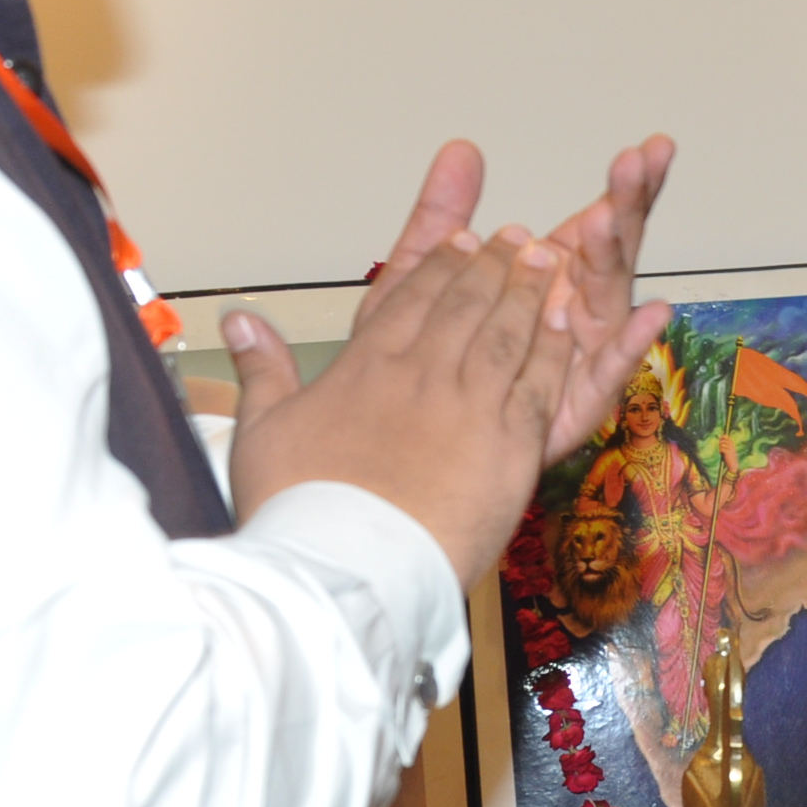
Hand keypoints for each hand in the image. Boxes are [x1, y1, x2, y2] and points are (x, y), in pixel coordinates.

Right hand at [220, 230, 576, 585]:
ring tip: (547, 262)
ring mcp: (469, 408)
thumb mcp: (261, 431)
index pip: (412, 296)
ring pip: (507, 332)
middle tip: (518, 238)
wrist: (344, 568)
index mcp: (366, 367)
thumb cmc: (299, 511)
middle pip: (466, 303)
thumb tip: (239, 321)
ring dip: (529, 292)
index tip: (462, 240)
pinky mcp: (508, 447)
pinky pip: (539, 384)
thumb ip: (260, 368)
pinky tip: (567, 325)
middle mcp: (422, 375)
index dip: (442, 262)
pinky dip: (554, 349)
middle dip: (494, 264)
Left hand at [356, 137, 677, 471]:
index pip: (602, 222)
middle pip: (614, 252)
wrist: (411, 450)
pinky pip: (605, 375)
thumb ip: (446, 212)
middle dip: (631, 205)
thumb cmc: (429, 363)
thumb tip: (461, 148)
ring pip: (610, 301)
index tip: (649, 148)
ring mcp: (581, 358)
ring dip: (617, 257)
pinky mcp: (573, 405)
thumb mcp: (430, 275)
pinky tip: (650, 316)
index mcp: (556, 278)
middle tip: (643, 163)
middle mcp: (578, 313)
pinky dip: (629, 348)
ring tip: (614, 216)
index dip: (627, 185)